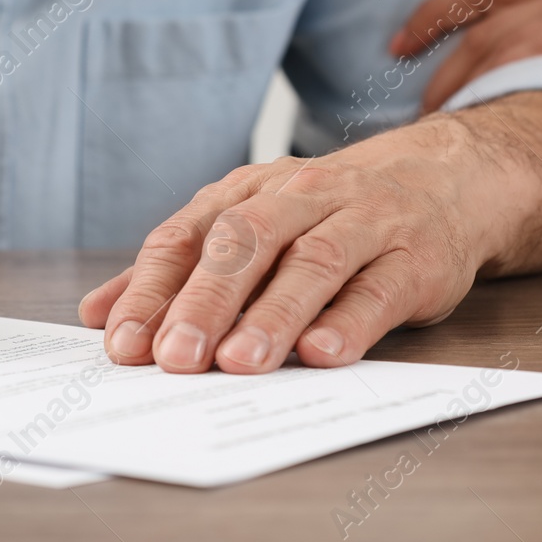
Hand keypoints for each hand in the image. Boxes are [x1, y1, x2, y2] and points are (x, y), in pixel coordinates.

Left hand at [78, 116, 506, 372]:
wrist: (444, 178)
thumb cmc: (328, 213)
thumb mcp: (250, 223)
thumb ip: (177, 270)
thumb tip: (97, 314)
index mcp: (248, 193)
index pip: (188, 237)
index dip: (152, 290)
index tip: (122, 343)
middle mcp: (301, 198)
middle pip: (245, 244)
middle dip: (204, 302)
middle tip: (174, 359)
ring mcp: (363, 222)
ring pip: (312, 263)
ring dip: (273, 315)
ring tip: (241, 363)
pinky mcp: (416, 257)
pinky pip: (379, 288)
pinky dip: (349, 322)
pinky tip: (322, 355)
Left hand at [393, 0, 541, 148]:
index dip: (435, 11)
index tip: (399, 42)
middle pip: (475, 8)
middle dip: (432, 43)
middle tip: (406, 82)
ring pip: (488, 43)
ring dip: (455, 82)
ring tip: (435, 119)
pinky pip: (514, 65)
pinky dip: (484, 90)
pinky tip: (468, 119)